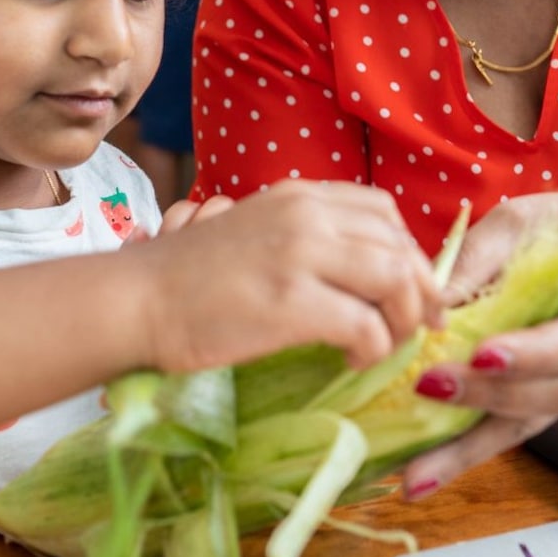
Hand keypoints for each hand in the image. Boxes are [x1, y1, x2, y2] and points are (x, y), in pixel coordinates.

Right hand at [129, 181, 440, 373]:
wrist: (137, 300)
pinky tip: (352, 361)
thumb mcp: (253, 231)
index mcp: (299, 196)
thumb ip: (303, 236)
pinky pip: (367, 327)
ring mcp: (301, 256)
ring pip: (395, 282)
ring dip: (402, 321)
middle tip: (418, 328)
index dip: (409, 253)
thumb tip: (358, 269)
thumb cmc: (187, 276)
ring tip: (384, 346)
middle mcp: (307, 215)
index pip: (384, 212)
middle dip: (420, 293)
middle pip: (399, 248)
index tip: (413, 290)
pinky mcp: (293, 303)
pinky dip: (373, 349)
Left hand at [400, 193, 557, 496]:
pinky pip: (510, 434)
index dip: (535, 350)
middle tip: (429, 387)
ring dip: (471, 448)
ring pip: (531, 425)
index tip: (482, 354)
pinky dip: (466, 455)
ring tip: (416, 471)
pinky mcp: (544, 403)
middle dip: (492, 395)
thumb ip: (483, 259)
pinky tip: (424, 475)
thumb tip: (430, 303)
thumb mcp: (523, 222)